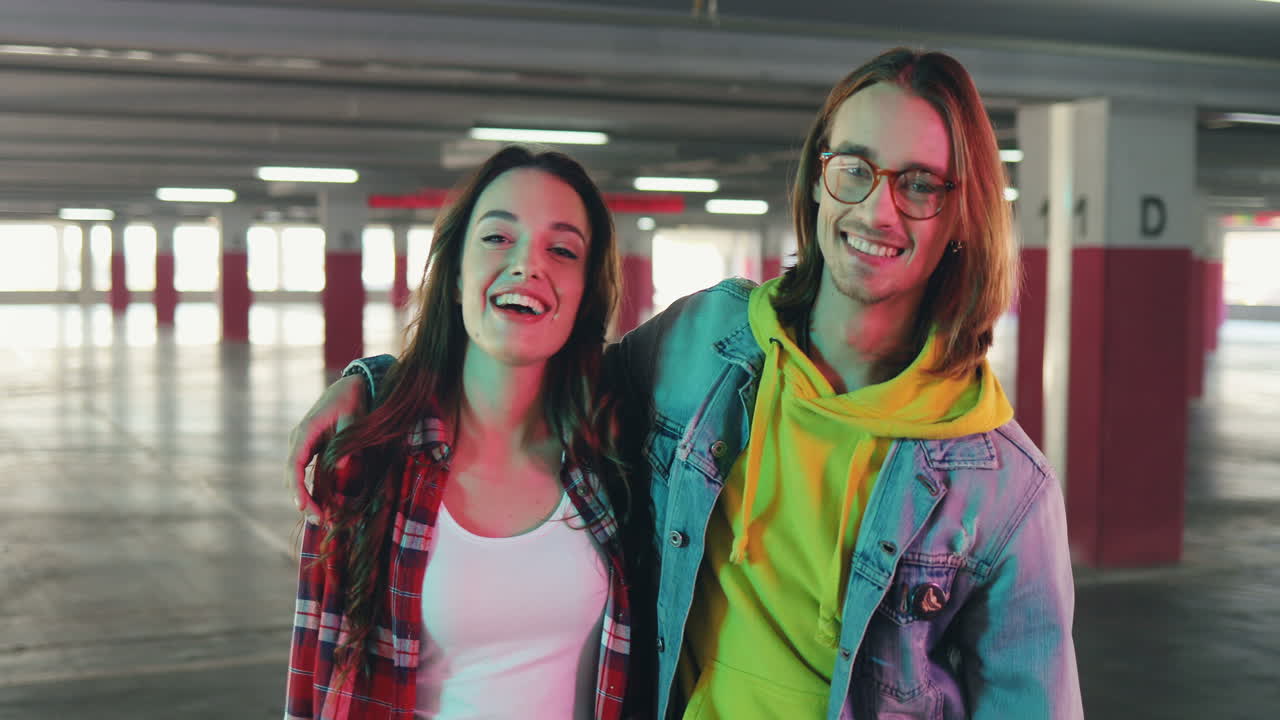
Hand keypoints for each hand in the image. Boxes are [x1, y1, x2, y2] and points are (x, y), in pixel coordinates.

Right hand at [286, 374, 366, 521]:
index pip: (294, 464)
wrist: (350, 387)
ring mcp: (302, 445)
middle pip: (292, 475)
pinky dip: (310, 489)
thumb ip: (346, 440)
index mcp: (305, 431)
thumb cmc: (352, 400)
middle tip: (318, 520)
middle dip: (302, 499)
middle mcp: (298, 440)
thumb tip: (340, 465)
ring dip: (306, 498)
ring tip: (320, 518)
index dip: (296, 487)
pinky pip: (304, 473)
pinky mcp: (310, 450)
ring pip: (296, 477)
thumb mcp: (353, 417)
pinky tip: (321, 505)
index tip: (301, 506)